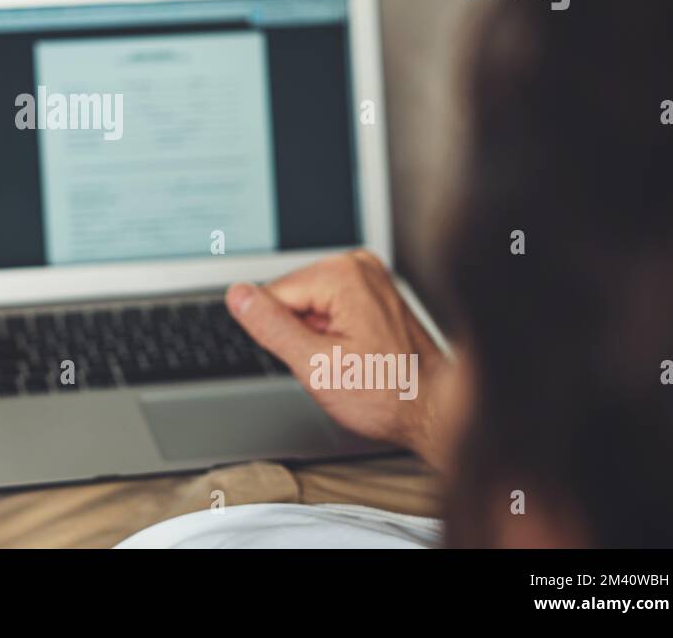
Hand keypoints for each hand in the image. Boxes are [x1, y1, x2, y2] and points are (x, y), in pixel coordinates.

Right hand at [226, 251, 451, 467]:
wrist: (435, 408)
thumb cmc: (388, 393)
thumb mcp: (316, 366)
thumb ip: (270, 326)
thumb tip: (237, 295)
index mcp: (342, 274)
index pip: (273, 296)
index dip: (285, 335)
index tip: (317, 356)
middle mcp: (357, 264)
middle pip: (291, 296)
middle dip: (302, 333)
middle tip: (337, 361)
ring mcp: (368, 275)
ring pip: (307, 304)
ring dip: (318, 335)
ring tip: (351, 358)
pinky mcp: (372, 289)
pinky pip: (328, 307)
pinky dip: (333, 332)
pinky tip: (358, 351)